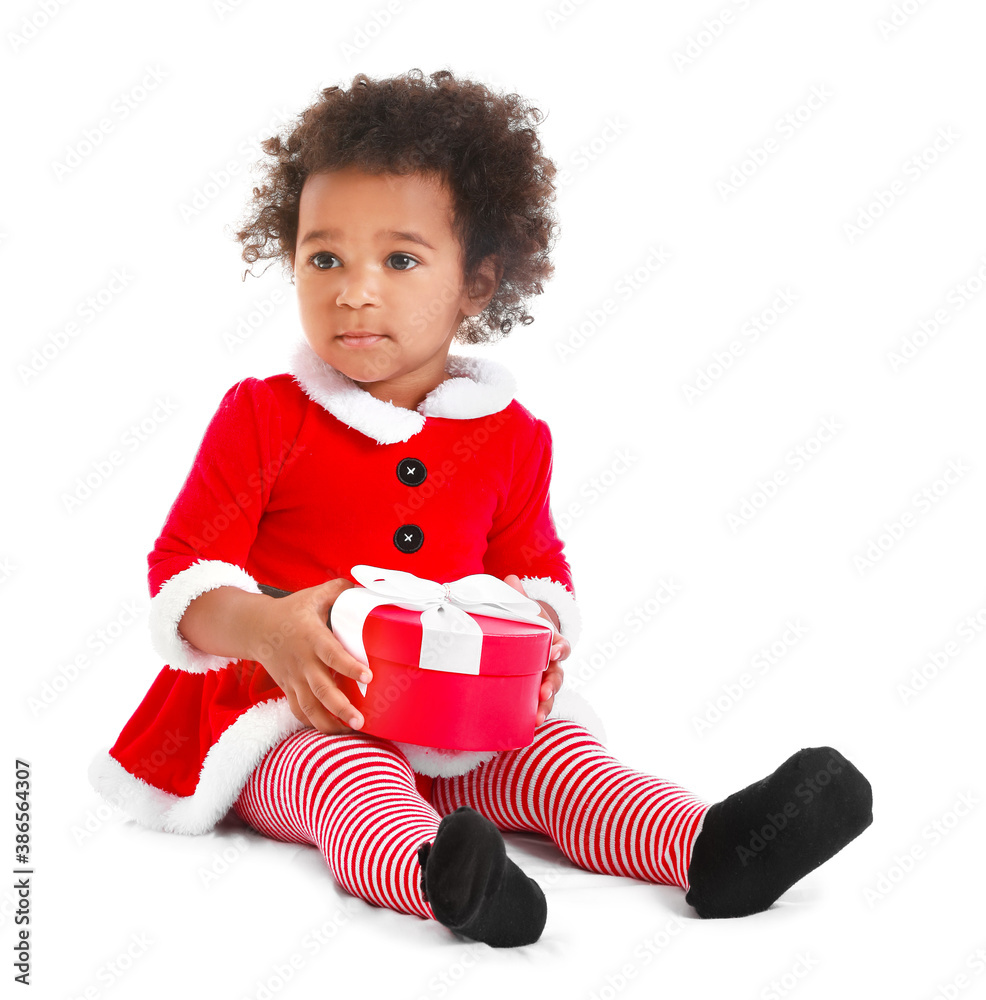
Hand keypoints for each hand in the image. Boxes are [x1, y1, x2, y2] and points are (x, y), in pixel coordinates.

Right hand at [250, 578, 371, 734]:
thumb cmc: (291, 611)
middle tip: (361, 719)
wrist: (256, 628)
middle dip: (341, 707)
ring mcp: (294, 678)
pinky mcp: (288, 688)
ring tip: (351, 731)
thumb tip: (363, 586)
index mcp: (312, 637)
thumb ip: (339, 590)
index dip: (350, 666)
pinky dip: (313, 723)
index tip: (369, 676)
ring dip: (329, 722)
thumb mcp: (314, 595)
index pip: (332, 654)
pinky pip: (299, 711)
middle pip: (321, 689)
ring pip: (309, 707)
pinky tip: (332, 731)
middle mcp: (303, 662)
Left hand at [503, 574, 569, 725]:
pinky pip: (538, 706)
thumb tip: (511, 579)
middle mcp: (551, 664)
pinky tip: (530, 727)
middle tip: (544, 689)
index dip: (559, 648)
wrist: (528, 640)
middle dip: (552, 683)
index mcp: (551, 642)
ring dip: (545, 705)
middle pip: (558, 675)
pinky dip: (536, 716)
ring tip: (538, 717)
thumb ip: (519, 599)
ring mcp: (544, 680)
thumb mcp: (523, 611)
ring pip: (550, 695)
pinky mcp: (533, 694)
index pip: (561, 645)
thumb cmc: (526, 626)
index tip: (554, 651)